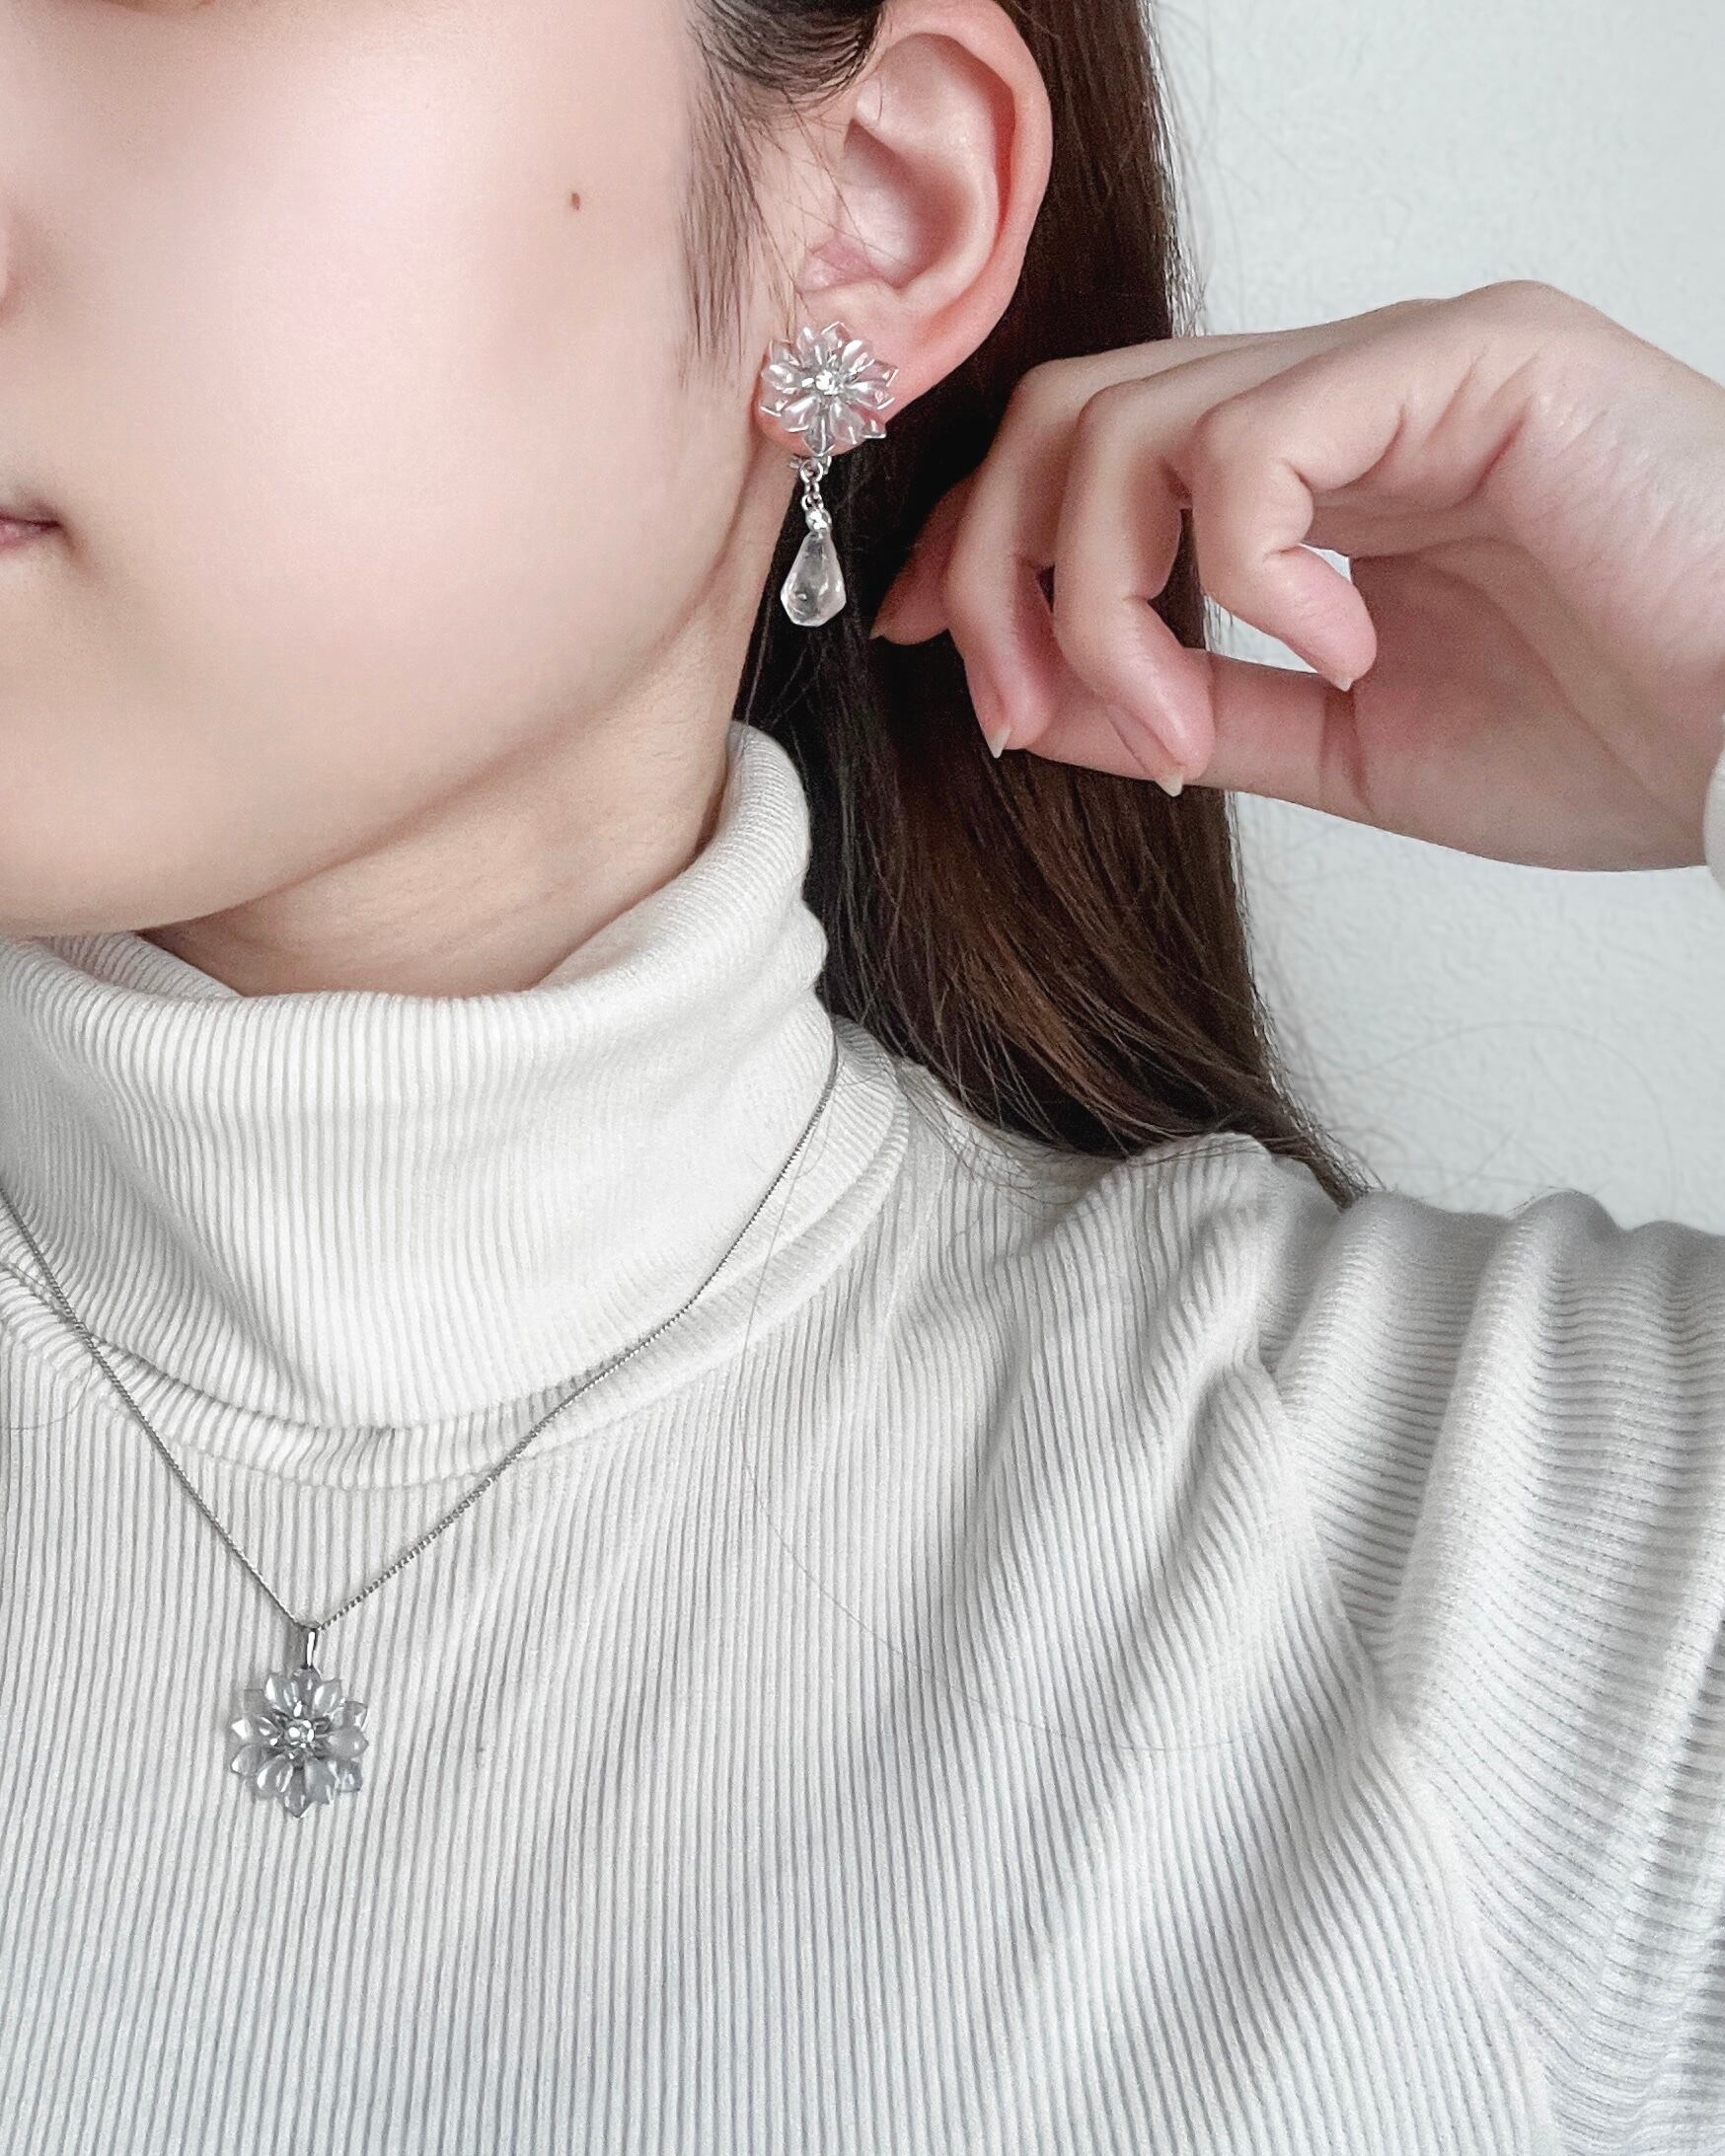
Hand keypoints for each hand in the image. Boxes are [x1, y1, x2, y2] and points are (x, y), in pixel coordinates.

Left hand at [868, 280, 1724, 869]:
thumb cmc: (1611, 738)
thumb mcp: (1341, 749)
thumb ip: (1191, 709)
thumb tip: (1031, 699)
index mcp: (1319, 478)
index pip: (1091, 451)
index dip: (984, 541)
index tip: (936, 647)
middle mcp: (1349, 399)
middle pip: (1074, 414)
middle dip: (1000, 570)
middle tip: (1015, 709)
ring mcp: (1412, 366)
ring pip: (1137, 417)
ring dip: (1106, 599)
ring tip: (1188, 731)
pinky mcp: (1480, 358)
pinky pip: (1262, 437)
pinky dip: (1250, 567)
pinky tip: (1338, 651)